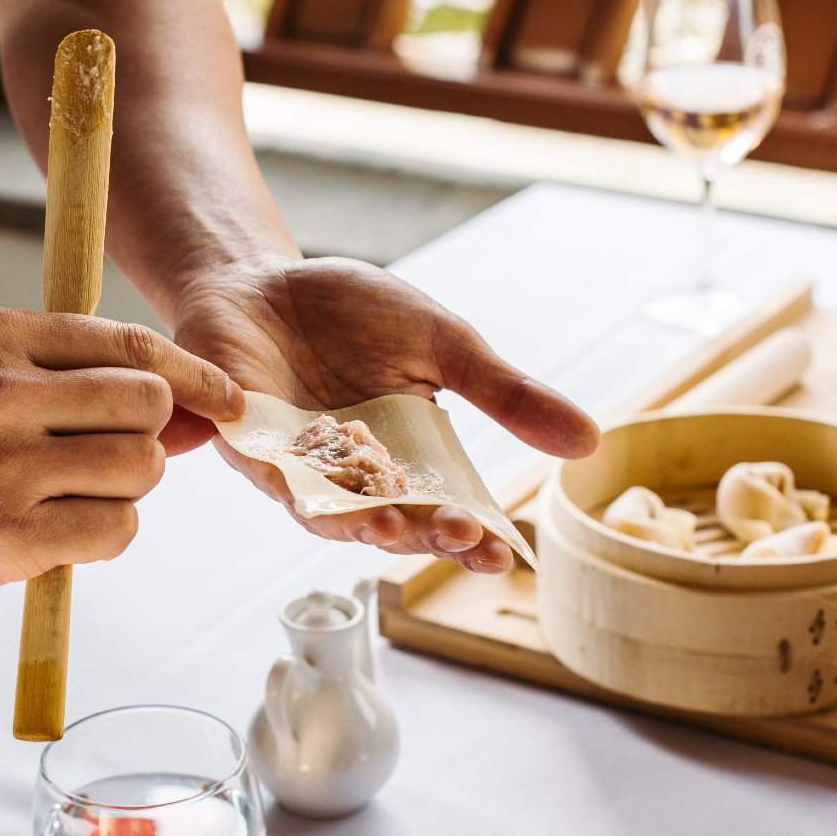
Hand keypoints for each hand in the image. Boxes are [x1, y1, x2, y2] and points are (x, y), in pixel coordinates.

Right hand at [0, 307, 243, 607]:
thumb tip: (197, 406)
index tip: (225, 400)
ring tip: (69, 498)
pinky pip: (115, 530)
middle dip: (147, 437)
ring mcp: (2, 466)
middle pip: (151, 405)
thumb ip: (75, 380)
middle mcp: (0, 391)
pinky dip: (104, 533)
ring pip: (141, 469)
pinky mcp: (5, 536)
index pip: (133, 345)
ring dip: (125, 491)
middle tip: (99, 459)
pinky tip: (59, 532)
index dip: (195, 375)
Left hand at [171, 256, 597, 572]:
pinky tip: (298, 492)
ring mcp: (296, 470)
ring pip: (329, 514)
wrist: (265, 280)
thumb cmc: (353, 313)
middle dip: (426, 536)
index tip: (505, 555)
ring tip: (391, 528)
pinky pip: (263, 473)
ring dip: (358, 526)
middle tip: (461, 535)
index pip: (447, 513)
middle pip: (394, 524)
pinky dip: (280, 482)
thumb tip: (591, 441)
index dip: (474, 540)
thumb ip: (505, 395)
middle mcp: (352, 480)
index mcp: (406, 461)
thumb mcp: (444, 345)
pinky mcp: (246, 445)